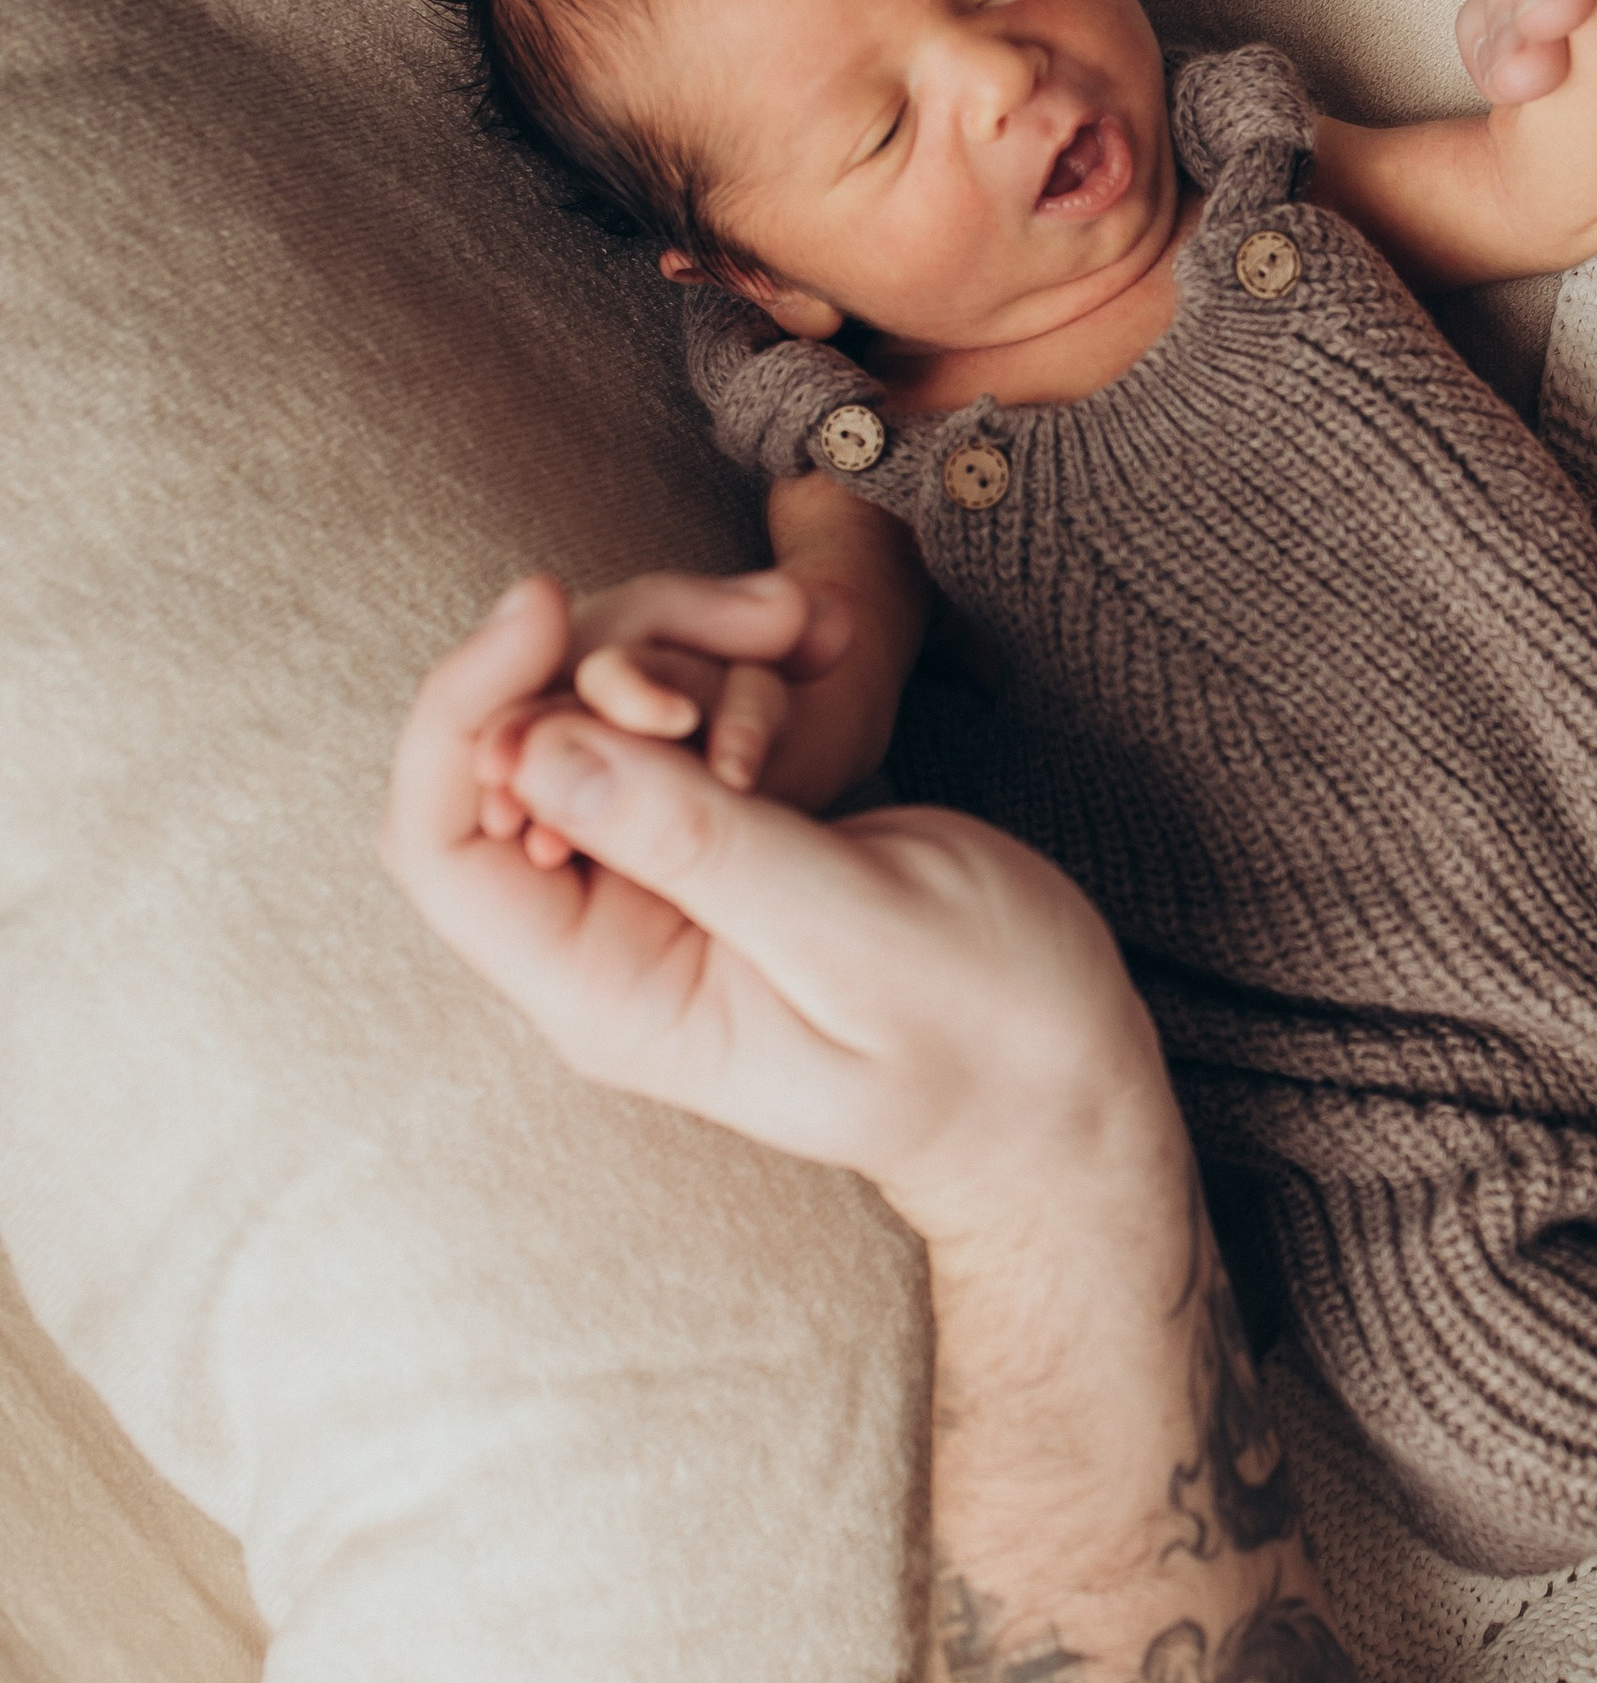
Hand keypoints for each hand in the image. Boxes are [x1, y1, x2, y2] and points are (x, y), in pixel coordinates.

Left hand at [385, 577, 1177, 1240]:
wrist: (1068, 1075)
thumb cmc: (986, 1039)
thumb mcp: (855, 938)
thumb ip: (701, 848)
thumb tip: (537, 749)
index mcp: (606, 990)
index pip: (443, 843)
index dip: (464, 708)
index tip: (545, 607)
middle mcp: (605, 932)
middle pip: (515, 742)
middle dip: (616, 645)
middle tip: (768, 610)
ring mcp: (660, 877)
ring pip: (595, 708)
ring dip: (688, 640)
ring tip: (812, 621)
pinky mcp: (719, 828)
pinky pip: (678, 713)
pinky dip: (737, 662)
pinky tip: (823, 645)